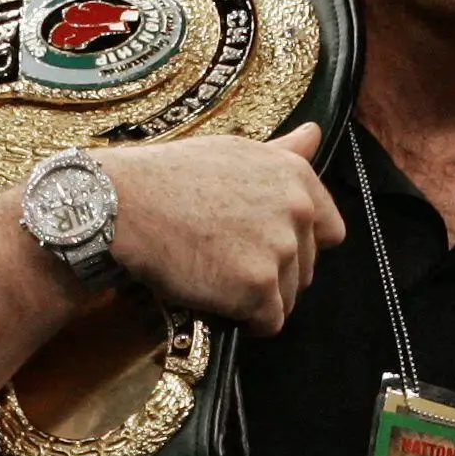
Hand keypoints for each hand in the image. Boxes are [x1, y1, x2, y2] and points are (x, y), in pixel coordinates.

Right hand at [101, 121, 346, 334]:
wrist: (124, 204)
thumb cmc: (170, 176)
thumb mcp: (233, 152)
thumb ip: (283, 153)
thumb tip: (315, 134)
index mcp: (296, 178)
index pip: (330, 231)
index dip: (300, 245)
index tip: (266, 247)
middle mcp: (297, 212)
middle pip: (306, 269)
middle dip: (274, 274)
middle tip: (227, 262)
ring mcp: (279, 251)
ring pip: (287, 298)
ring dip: (257, 299)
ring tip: (215, 277)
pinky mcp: (257, 287)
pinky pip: (267, 322)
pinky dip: (244, 321)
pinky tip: (215, 299)